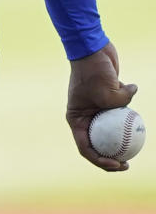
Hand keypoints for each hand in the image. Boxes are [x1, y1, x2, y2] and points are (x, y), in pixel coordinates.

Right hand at [66, 42, 137, 171]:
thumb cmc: (93, 71)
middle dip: (112, 156)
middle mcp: (85, 118)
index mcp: (76, 120)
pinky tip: (136, 108)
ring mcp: (97, 109)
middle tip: (128, 162)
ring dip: (122, 137)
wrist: (92, 50)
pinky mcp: (108, 100)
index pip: (86, 148)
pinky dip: (128, 112)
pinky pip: (120, 113)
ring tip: (137, 146)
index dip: (101, 161)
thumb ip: (120, 102)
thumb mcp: (105, 90)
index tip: (117, 163)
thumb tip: (133, 97)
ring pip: (111, 130)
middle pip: (98, 144)